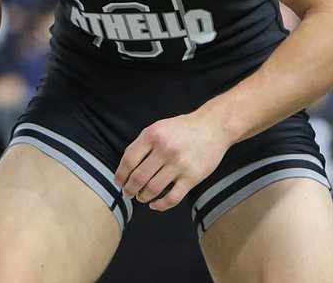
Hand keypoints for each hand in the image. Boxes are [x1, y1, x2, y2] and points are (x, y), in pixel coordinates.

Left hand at [114, 111, 230, 211]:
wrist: (213, 127)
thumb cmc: (183, 129)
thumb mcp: (159, 128)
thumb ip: (142, 144)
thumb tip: (125, 168)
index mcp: (153, 135)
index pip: (128, 160)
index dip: (120, 175)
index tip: (119, 182)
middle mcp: (165, 149)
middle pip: (138, 178)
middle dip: (129, 190)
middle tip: (128, 193)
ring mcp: (179, 164)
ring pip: (152, 189)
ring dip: (142, 197)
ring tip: (141, 197)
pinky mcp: (192, 177)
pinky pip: (172, 198)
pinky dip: (160, 205)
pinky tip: (155, 204)